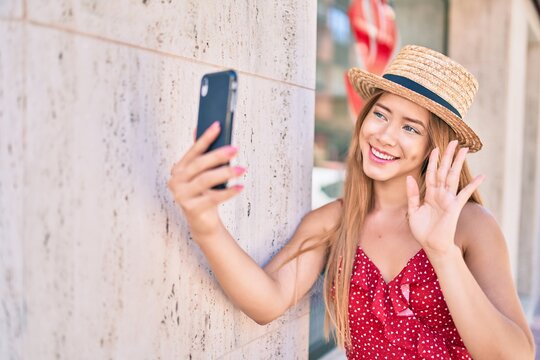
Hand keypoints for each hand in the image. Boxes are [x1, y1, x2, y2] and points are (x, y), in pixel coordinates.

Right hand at [167, 121, 244, 237]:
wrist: (202, 222)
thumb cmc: (204, 193)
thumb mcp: (203, 174)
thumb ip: (202, 155)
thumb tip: (200, 128)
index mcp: (178, 169)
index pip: (193, 150)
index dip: (205, 138)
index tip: (218, 125)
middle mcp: (176, 181)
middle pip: (199, 165)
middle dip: (218, 155)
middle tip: (235, 149)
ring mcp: (182, 196)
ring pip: (205, 180)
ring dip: (225, 173)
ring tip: (241, 169)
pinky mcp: (191, 209)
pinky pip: (212, 198)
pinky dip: (228, 192)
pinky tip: (240, 187)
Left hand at [406, 140, 484, 256]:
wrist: (432, 245)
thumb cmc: (422, 230)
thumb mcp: (412, 211)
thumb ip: (412, 194)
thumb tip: (409, 178)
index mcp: (430, 195)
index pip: (431, 174)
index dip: (433, 161)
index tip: (435, 148)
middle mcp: (440, 194)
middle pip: (444, 171)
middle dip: (448, 156)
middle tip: (453, 141)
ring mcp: (448, 199)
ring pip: (453, 177)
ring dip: (458, 163)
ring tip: (464, 150)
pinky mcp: (455, 207)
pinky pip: (464, 193)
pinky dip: (472, 185)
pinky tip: (481, 176)